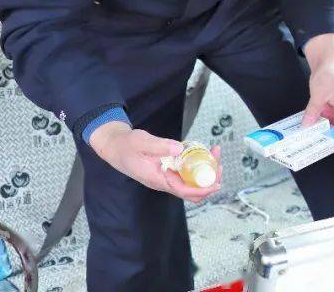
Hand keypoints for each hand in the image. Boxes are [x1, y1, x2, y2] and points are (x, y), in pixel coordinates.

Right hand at [90, 121, 221, 202]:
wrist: (115, 146)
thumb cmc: (126, 146)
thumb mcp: (141, 142)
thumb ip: (159, 146)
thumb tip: (179, 149)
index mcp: (158, 180)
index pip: (184, 191)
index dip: (202, 189)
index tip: (216, 182)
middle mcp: (164, 182)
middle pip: (192, 190)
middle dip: (209, 180)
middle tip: (219, 162)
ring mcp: (167, 177)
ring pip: (191, 181)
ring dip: (205, 171)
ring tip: (214, 153)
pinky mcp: (168, 170)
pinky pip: (186, 173)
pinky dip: (197, 165)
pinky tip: (203, 153)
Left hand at [302, 33, 333, 161]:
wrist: (327, 59)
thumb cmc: (330, 74)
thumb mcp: (320, 93)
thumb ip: (313, 110)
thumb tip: (306, 126)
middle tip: (322, 153)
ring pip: (332, 127)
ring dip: (324, 135)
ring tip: (314, 145)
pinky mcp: (329, 106)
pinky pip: (324, 120)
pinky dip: (318, 125)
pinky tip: (309, 131)